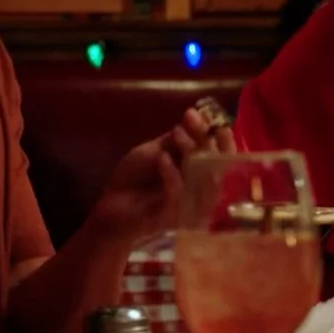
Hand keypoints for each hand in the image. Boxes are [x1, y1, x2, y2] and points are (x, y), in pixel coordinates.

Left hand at [90, 107, 234, 239]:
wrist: (110, 206)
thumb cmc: (135, 178)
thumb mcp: (156, 151)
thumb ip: (177, 140)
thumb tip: (199, 117)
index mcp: (203, 173)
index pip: (223, 154)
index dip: (219, 133)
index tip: (205, 114)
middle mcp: (203, 191)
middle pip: (219, 165)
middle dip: (206, 137)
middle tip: (190, 117)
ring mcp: (192, 207)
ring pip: (204, 180)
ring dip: (192, 152)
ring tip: (177, 133)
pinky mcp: (174, 218)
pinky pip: (179, 194)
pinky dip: (172, 174)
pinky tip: (162, 158)